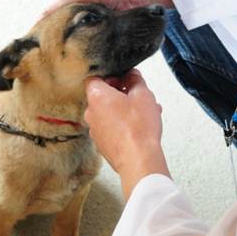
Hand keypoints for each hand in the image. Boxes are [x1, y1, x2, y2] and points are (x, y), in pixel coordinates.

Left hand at [84, 70, 169, 199]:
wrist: (138, 159)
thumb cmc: (138, 128)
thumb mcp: (143, 94)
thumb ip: (135, 80)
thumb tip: (132, 76)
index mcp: (96, 96)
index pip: (96, 78)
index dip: (112, 76)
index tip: (125, 80)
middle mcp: (91, 113)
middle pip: (103, 96)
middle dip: (121, 94)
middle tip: (137, 96)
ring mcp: (95, 130)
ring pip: (109, 113)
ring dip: (124, 110)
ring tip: (145, 113)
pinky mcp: (102, 144)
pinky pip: (111, 128)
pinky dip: (122, 125)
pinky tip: (140, 127)